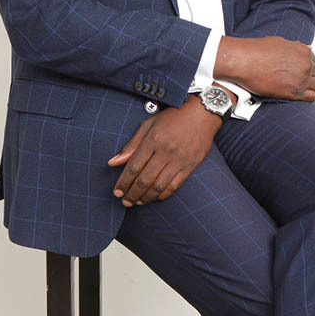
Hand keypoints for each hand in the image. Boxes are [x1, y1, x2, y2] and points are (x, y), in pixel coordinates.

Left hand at [107, 96, 221, 206]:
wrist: (202, 113)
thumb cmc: (172, 118)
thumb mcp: (148, 125)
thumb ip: (131, 145)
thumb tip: (112, 163)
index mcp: (153, 140)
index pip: (134, 166)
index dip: (124, 182)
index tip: (117, 192)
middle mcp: (166, 151)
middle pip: (145, 179)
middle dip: (132, 193)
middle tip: (125, 201)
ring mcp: (180, 160)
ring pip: (159, 186)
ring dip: (146, 197)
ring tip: (137, 202)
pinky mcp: (191, 166)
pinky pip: (174, 186)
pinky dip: (162, 195)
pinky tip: (154, 197)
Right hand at [215, 36, 314, 99]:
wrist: (244, 61)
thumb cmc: (257, 51)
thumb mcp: (280, 43)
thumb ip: (295, 48)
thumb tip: (306, 49)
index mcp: (303, 51)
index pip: (314, 61)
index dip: (307, 67)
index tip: (300, 71)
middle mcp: (306, 65)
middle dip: (310, 77)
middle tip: (299, 80)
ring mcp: (302, 79)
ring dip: (310, 87)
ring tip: (298, 88)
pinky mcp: (294, 92)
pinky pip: (311, 97)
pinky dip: (306, 97)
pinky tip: (297, 95)